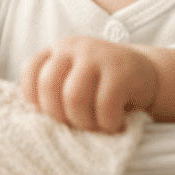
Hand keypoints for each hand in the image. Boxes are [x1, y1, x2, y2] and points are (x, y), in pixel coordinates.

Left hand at [19, 37, 161, 133]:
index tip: (52, 115)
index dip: (35, 99)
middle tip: (76, 126)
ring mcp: (98, 55)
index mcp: (57, 51)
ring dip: (83, 122)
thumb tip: (33, 124)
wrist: (144, 75)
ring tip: (96, 127)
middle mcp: (74, 47)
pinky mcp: (121, 70)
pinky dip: (107, 123)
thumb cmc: (101, 87)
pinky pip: (104, 105)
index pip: (30, 72)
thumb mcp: (74, 80)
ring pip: (74, 98)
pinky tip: (115, 124)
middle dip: (59, 116)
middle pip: (48, 86)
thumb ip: (54, 92)